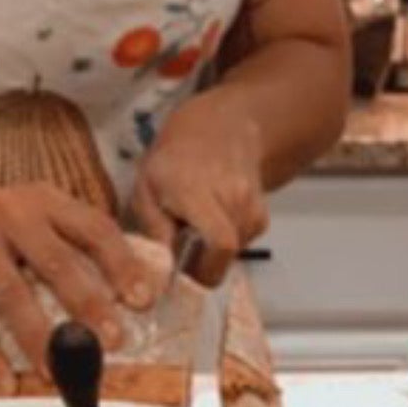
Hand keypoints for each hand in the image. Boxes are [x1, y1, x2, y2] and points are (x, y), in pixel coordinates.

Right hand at [0, 180, 154, 387]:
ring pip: (14, 294)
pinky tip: (3, 380)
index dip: (122, 264)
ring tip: (60, 371)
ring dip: (39, 337)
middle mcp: (13, 214)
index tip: (143, 298)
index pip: (94, 228)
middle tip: (112, 340)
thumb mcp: (33, 219)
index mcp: (46, 202)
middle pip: (57, 261)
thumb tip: (125, 299)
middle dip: (88, 304)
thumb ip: (70, 245)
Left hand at [130, 93, 267, 287]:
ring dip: (216, 253)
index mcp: (197, 191)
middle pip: (228, 253)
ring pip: (237, 250)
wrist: (217, 129)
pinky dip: (230, 242)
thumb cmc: (172, 160)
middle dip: (205, 265)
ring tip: (196, 234)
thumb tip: (161, 271)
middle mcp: (232, 195)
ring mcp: (251, 202)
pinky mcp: (261, 211)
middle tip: (183, 258)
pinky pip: (246, 240)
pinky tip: (214, 224)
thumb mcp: (146, 190)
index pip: (221, 242)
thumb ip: (154, 230)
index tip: (185, 276)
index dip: (206, 269)